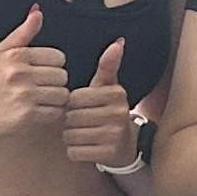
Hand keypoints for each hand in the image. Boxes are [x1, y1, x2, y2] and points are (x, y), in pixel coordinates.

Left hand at [57, 37, 140, 168]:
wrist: (126, 144)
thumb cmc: (108, 112)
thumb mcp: (108, 88)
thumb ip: (108, 66)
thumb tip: (118, 42)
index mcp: (116, 93)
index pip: (74, 98)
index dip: (72, 105)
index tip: (82, 108)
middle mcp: (119, 112)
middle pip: (71, 117)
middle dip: (70, 123)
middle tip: (82, 124)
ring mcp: (115, 134)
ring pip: (71, 135)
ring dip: (71, 138)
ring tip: (84, 135)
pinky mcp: (108, 153)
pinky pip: (75, 151)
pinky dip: (75, 152)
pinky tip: (86, 147)